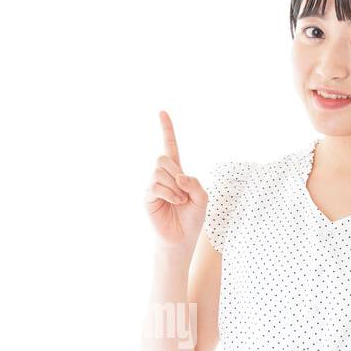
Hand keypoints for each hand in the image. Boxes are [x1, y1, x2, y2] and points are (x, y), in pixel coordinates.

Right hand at [145, 110, 208, 248]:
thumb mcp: (203, 198)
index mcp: (177, 172)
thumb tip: (178, 176)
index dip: (166, 129)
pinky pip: (156, 186)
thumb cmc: (192, 218)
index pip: (170, 146)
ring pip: (159, 171)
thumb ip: (195, 183)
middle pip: (162, 158)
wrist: (182, 238)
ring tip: (180, 200)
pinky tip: (175, 203)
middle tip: (183, 190)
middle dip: (175, 171)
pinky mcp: (148, 197)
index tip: (162, 112)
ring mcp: (153, 186)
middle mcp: (162, 176)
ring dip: (175, 186)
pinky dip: (170, 193)